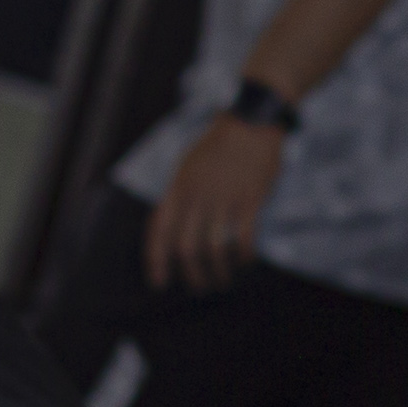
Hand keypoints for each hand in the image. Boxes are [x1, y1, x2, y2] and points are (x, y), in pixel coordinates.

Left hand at [143, 115, 284, 292]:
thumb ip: (178, 196)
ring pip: (215, 249)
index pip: (159, 230)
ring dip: (218, 272)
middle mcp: (198, 195)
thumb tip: (166, 228)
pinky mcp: (251, 199)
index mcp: (179, 186)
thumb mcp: (188, 165)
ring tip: (222, 281)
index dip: (156, 260)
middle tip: (199, 287)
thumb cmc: (218, 144)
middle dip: (191, 275)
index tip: (158, 281)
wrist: (251, 119)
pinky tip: (245, 262)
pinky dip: (244, 257)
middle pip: (186, 248)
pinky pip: (244, 238)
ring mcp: (225, 197)